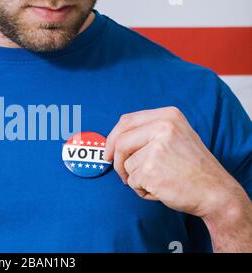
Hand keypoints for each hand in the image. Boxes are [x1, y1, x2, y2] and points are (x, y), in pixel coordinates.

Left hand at [104, 107, 246, 217]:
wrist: (215, 191)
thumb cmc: (193, 167)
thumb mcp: (176, 137)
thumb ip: (149, 132)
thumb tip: (114, 140)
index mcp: (168, 116)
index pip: (126, 121)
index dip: (112, 137)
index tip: (108, 152)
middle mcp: (162, 127)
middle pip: (120, 142)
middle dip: (116, 161)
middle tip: (122, 175)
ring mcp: (156, 148)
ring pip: (126, 164)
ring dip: (135, 178)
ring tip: (157, 181)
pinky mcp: (150, 169)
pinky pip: (132, 181)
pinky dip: (142, 189)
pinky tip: (160, 189)